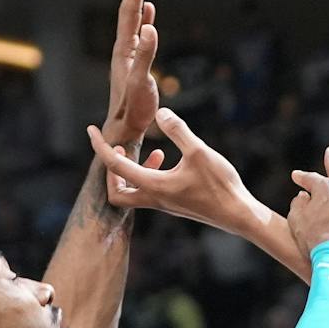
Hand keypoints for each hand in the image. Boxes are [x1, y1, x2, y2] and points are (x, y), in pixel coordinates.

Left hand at [90, 107, 258, 233]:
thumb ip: (179, 131)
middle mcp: (154, 199)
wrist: (237, 214)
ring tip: (155, 151)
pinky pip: (150, 191)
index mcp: (153, 186)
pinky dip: (151, 174)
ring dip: (134, 171)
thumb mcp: (199, 152)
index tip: (91, 130)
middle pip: (116, 192)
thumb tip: (161, 113)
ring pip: (133, 193)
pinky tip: (171, 161)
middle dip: (111, 170)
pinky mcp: (175, 205)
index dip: (100, 146)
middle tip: (120, 148)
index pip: (116, 166)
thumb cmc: (219, 185)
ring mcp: (164, 204)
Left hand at [101, 0, 160, 147]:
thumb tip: (150, 27)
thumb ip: (146, 54)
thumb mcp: (141, 80)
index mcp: (124, 48)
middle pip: (129, 10)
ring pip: (133, 20)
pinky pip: (139, 32)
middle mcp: (124, 47)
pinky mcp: (135, 61)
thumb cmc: (134, 108)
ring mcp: (129, 54)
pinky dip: (144, 18)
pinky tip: (149, 13)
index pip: (129, 11)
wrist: (125, 127)